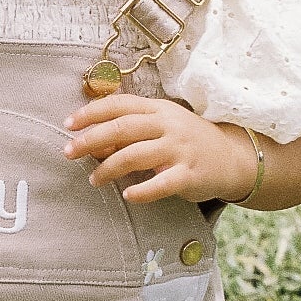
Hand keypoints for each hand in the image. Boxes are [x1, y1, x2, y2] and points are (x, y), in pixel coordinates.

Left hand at [63, 94, 256, 203]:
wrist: (232, 157)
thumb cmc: (187, 142)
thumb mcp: (161, 127)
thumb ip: (130, 132)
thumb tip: (93, 142)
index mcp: (158, 109)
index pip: (119, 105)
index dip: (91, 112)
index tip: (68, 124)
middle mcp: (168, 125)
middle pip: (122, 128)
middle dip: (90, 140)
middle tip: (69, 152)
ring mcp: (179, 149)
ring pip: (135, 155)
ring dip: (108, 168)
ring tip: (94, 180)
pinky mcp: (189, 174)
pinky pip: (161, 184)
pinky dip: (142, 191)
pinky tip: (127, 196)